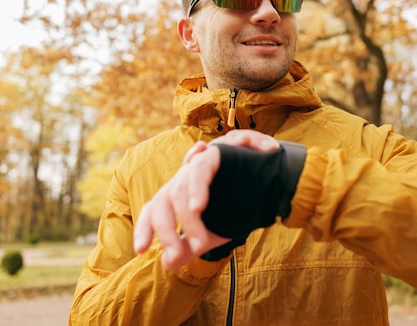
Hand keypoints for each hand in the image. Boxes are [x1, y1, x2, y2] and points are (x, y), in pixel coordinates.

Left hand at [133, 130, 279, 269]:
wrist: (276, 186)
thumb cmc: (241, 206)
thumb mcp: (213, 233)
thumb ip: (190, 247)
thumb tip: (167, 265)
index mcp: (180, 195)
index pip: (155, 208)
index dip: (145, 227)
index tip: (140, 251)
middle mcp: (185, 178)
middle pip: (163, 199)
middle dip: (165, 230)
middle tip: (175, 255)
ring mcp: (199, 164)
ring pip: (181, 189)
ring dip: (188, 220)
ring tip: (200, 243)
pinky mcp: (216, 153)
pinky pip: (201, 168)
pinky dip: (198, 188)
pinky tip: (199, 207)